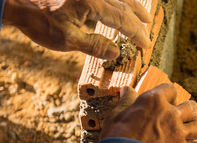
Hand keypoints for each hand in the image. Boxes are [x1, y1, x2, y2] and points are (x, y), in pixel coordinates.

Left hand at [3, 0, 151, 58]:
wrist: (18, 1)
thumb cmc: (40, 21)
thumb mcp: (66, 39)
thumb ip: (94, 45)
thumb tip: (116, 53)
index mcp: (92, 4)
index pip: (122, 20)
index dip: (136, 33)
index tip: (146, 44)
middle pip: (124, 6)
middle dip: (137, 21)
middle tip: (147, 33)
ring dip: (132, 7)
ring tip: (144, 16)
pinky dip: (120, 1)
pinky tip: (123, 5)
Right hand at [101, 85, 196, 142]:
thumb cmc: (118, 138)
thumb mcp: (117, 114)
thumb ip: (126, 101)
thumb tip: (126, 90)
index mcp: (155, 101)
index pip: (171, 89)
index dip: (168, 95)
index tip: (164, 100)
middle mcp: (171, 114)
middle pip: (192, 107)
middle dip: (188, 110)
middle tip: (181, 115)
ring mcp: (178, 133)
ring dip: (192, 127)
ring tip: (184, 130)